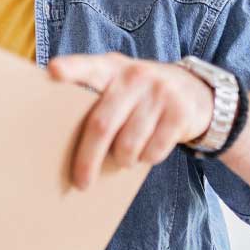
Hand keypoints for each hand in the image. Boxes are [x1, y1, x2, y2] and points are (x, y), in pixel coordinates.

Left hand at [46, 52, 213, 188]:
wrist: (197, 91)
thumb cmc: (142, 95)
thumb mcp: (121, 84)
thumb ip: (97, 97)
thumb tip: (67, 143)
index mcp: (112, 68)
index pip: (88, 66)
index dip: (72, 69)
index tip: (53, 71)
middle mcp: (135, 76)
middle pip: (102, 124)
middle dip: (88, 159)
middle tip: (81, 182)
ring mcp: (160, 93)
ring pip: (128, 145)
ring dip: (123, 161)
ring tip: (123, 159)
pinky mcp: (180, 113)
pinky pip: (153, 151)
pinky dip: (146, 159)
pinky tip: (147, 151)